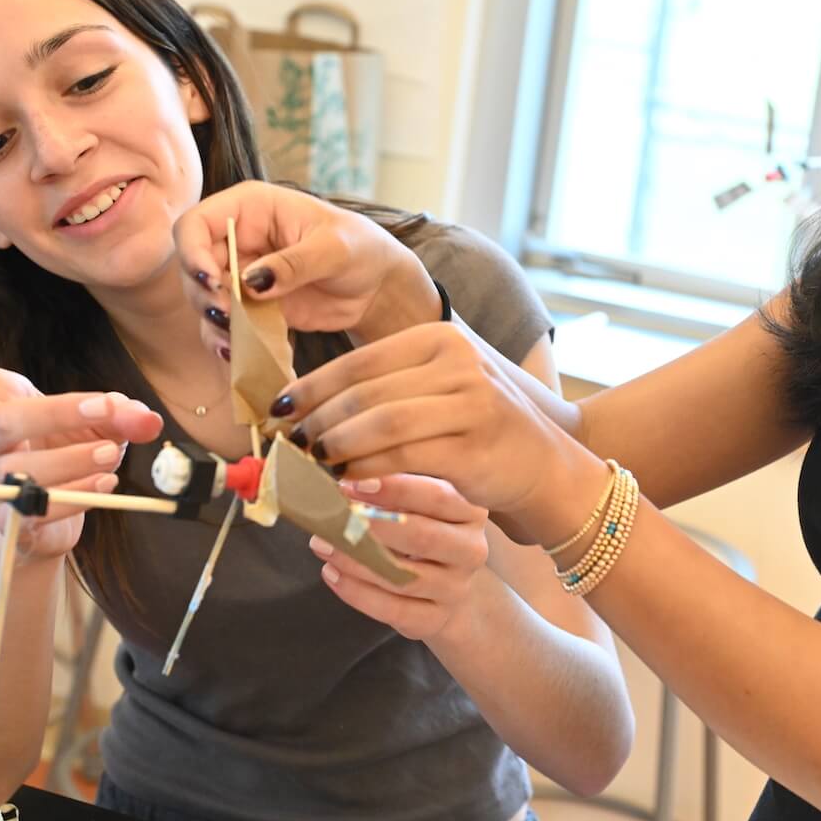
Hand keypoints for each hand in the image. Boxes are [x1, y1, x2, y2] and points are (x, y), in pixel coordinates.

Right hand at [0, 323, 164, 558]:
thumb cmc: (60, 448)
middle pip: (6, 422)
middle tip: (107, 410)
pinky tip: (104, 484)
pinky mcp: (11, 522)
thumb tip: (147, 418)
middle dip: (61, 413)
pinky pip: (40, 509)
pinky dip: (78, 495)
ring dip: (77, 459)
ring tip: (112, 453)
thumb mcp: (93, 420)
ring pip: (25, 471)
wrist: (54, 513)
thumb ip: (118, 412)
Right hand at [172, 181, 437, 341]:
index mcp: (250, 208)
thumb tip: (252, 282)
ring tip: (236, 338)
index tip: (212, 281)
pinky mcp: (249, 307)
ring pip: (203, 299)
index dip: (193, 252)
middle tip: (231, 315)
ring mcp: (240, 275)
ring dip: (213, 321)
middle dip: (205, 294)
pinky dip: (224, 340)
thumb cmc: (360, 248)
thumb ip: (294, 263)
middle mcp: (237, 239)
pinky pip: (222, 326)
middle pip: (192, 266)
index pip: (196, 224)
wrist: (375, 286)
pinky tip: (237, 352)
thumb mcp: (334, 248)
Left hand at [281, 323, 607, 544]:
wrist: (542, 462)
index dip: (312, 387)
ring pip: (380, 422)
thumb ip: (383, 386)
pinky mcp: (473, 446)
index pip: (359, 360)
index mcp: (439, 338)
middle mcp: (458, 360)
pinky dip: (366, 470)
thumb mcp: (434, 389)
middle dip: (319, 420)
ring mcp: (471, 401)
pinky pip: (403, 457)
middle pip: (365, 391)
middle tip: (290, 444)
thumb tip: (304, 399)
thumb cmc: (476, 425)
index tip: (279, 410)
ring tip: (312, 463)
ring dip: (338, 445)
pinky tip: (346, 483)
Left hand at [309, 474, 488, 641]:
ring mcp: (456, 589)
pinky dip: (357, 592)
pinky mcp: (435, 620)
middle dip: (372, 525)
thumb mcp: (422, 507)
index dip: (394, 488)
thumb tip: (345, 482)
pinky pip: (393, 609)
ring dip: (356, 560)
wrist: (450, 590)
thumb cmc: (426, 533)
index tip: (353, 483)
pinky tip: (331, 574)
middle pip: (422, 536)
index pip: (438, 496)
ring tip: (321, 543)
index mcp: (470, 512)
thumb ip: (394, 492)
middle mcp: (470, 550)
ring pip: (403, 576)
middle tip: (332, 516)